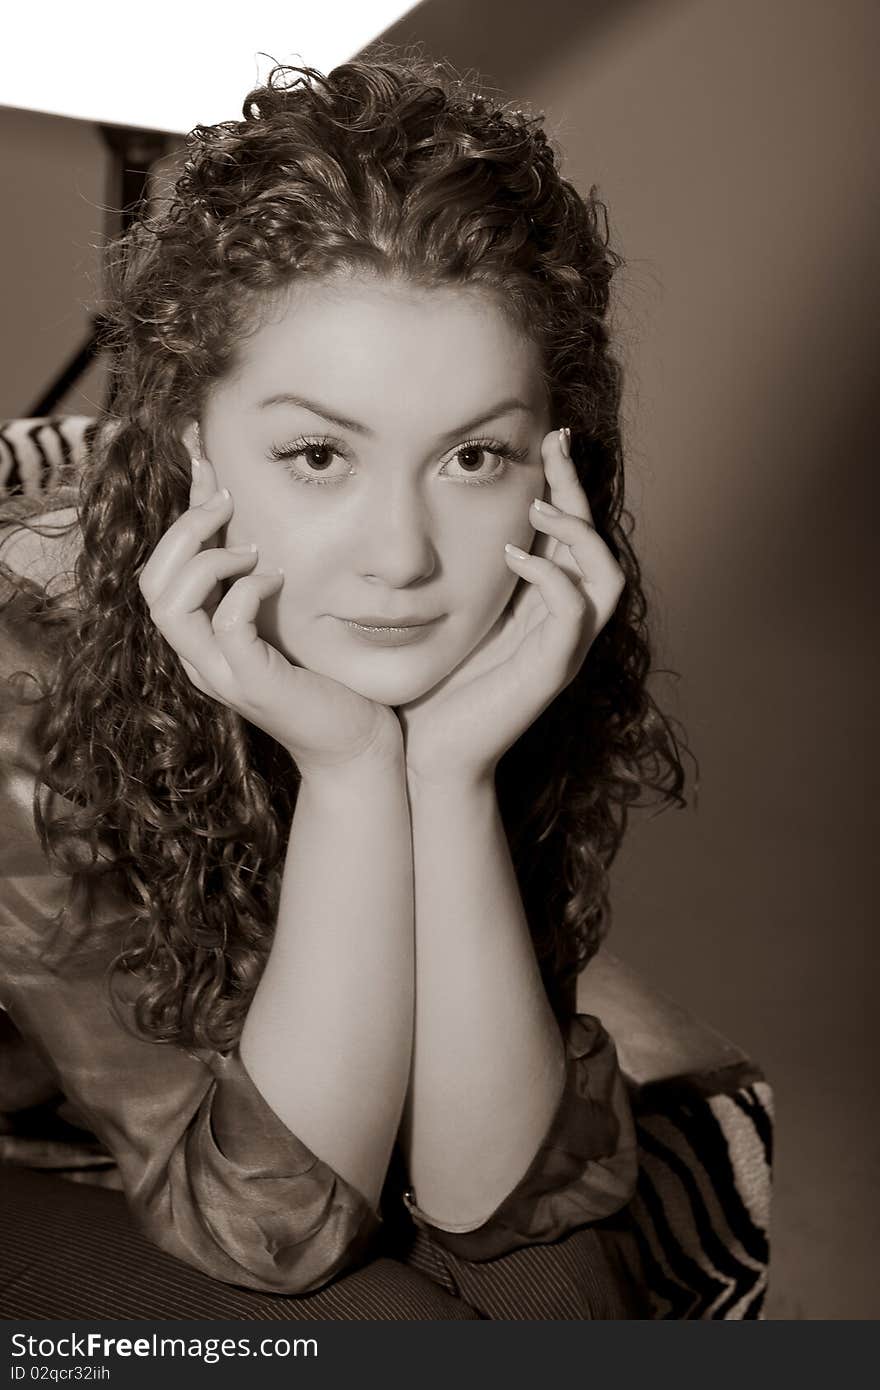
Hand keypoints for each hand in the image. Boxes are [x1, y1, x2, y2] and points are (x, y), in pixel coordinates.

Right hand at [138, 456, 402, 777]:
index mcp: (199, 638)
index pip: (159, 569)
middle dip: (183, 530)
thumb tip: (252, 516)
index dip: (177, 512)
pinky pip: (227, 626)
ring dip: (207, 561)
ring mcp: (221, 674)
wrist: (355, 742)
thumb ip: (259, 575)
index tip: (202, 461)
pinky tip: (277, 579)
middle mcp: (198, 657)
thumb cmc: (324, 678)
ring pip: (169, 606)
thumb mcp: (283, 617)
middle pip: (150, 583)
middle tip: (226, 499)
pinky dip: (245, 592)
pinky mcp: (253, 685)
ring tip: (252, 547)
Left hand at [397, 426, 624, 786]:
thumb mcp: (448, 612)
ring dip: (578, 536)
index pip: (572, 533)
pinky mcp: (551, 673)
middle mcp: (565, 623)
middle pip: (599, 544)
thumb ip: (458, 569)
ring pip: (607, 578)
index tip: (549, 436)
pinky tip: (515, 557)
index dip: (566, 483)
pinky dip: (551, 580)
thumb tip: (429, 511)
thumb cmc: (433, 686)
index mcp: (544, 605)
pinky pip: (573, 616)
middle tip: (556, 446)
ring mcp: (563, 649)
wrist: (427, 753)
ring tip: (538, 507)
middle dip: (579, 491)